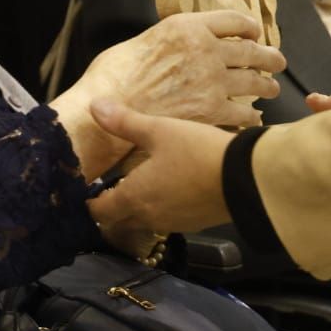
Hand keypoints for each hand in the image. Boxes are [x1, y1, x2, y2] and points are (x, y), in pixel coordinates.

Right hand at [67, 10, 285, 128]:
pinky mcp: (212, 112)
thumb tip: (175, 48)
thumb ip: (167, 41)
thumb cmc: (113, 77)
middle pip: (250, 50)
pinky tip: (254, 119)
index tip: (255, 32)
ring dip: (266, 86)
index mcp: (186, 26)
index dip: (249, 26)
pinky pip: (243, 113)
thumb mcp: (140, 42)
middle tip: (277, 62)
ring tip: (271, 89)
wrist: (105, 109)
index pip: (231, 20)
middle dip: (268, 57)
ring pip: (253, 81)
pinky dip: (251, 116)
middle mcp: (205, 50)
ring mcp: (211, 81)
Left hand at [86, 100, 235, 234]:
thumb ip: (124, 122)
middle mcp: (149, 217)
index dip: (89, 203)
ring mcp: (173, 223)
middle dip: (111, 208)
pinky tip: (170, 188)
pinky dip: (160, 208)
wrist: (245, 178)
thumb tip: (94, 107)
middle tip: (109, 189)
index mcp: (134, 197)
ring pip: (143, 221)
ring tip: (138, 185)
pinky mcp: (194, 224)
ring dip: (136, 208)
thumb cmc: (196, 152)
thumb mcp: (159, 130)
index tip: (86, 192)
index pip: (99, 211)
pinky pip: (166, 219)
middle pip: (119, 220)